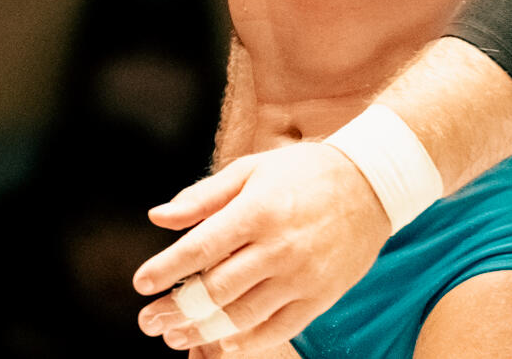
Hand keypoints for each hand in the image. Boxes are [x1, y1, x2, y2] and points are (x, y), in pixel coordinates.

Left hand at [134, 141, 390, 352]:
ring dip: (204, 332)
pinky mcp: (321, 297)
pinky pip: (278, 329)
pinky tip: (222, 345)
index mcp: (257, 210)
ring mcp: (302, 276)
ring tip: (175, 337)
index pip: (201, 247)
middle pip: (217, 290)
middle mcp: (279, 247)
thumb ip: (202, 197)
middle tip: (148, 321)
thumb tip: (157, 218)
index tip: (140, 284)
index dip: (166, 269)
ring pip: (243, 316)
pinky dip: (246, 342)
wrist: (371, 185)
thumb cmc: (303, 173)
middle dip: (177, 309)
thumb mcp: (250, 169)